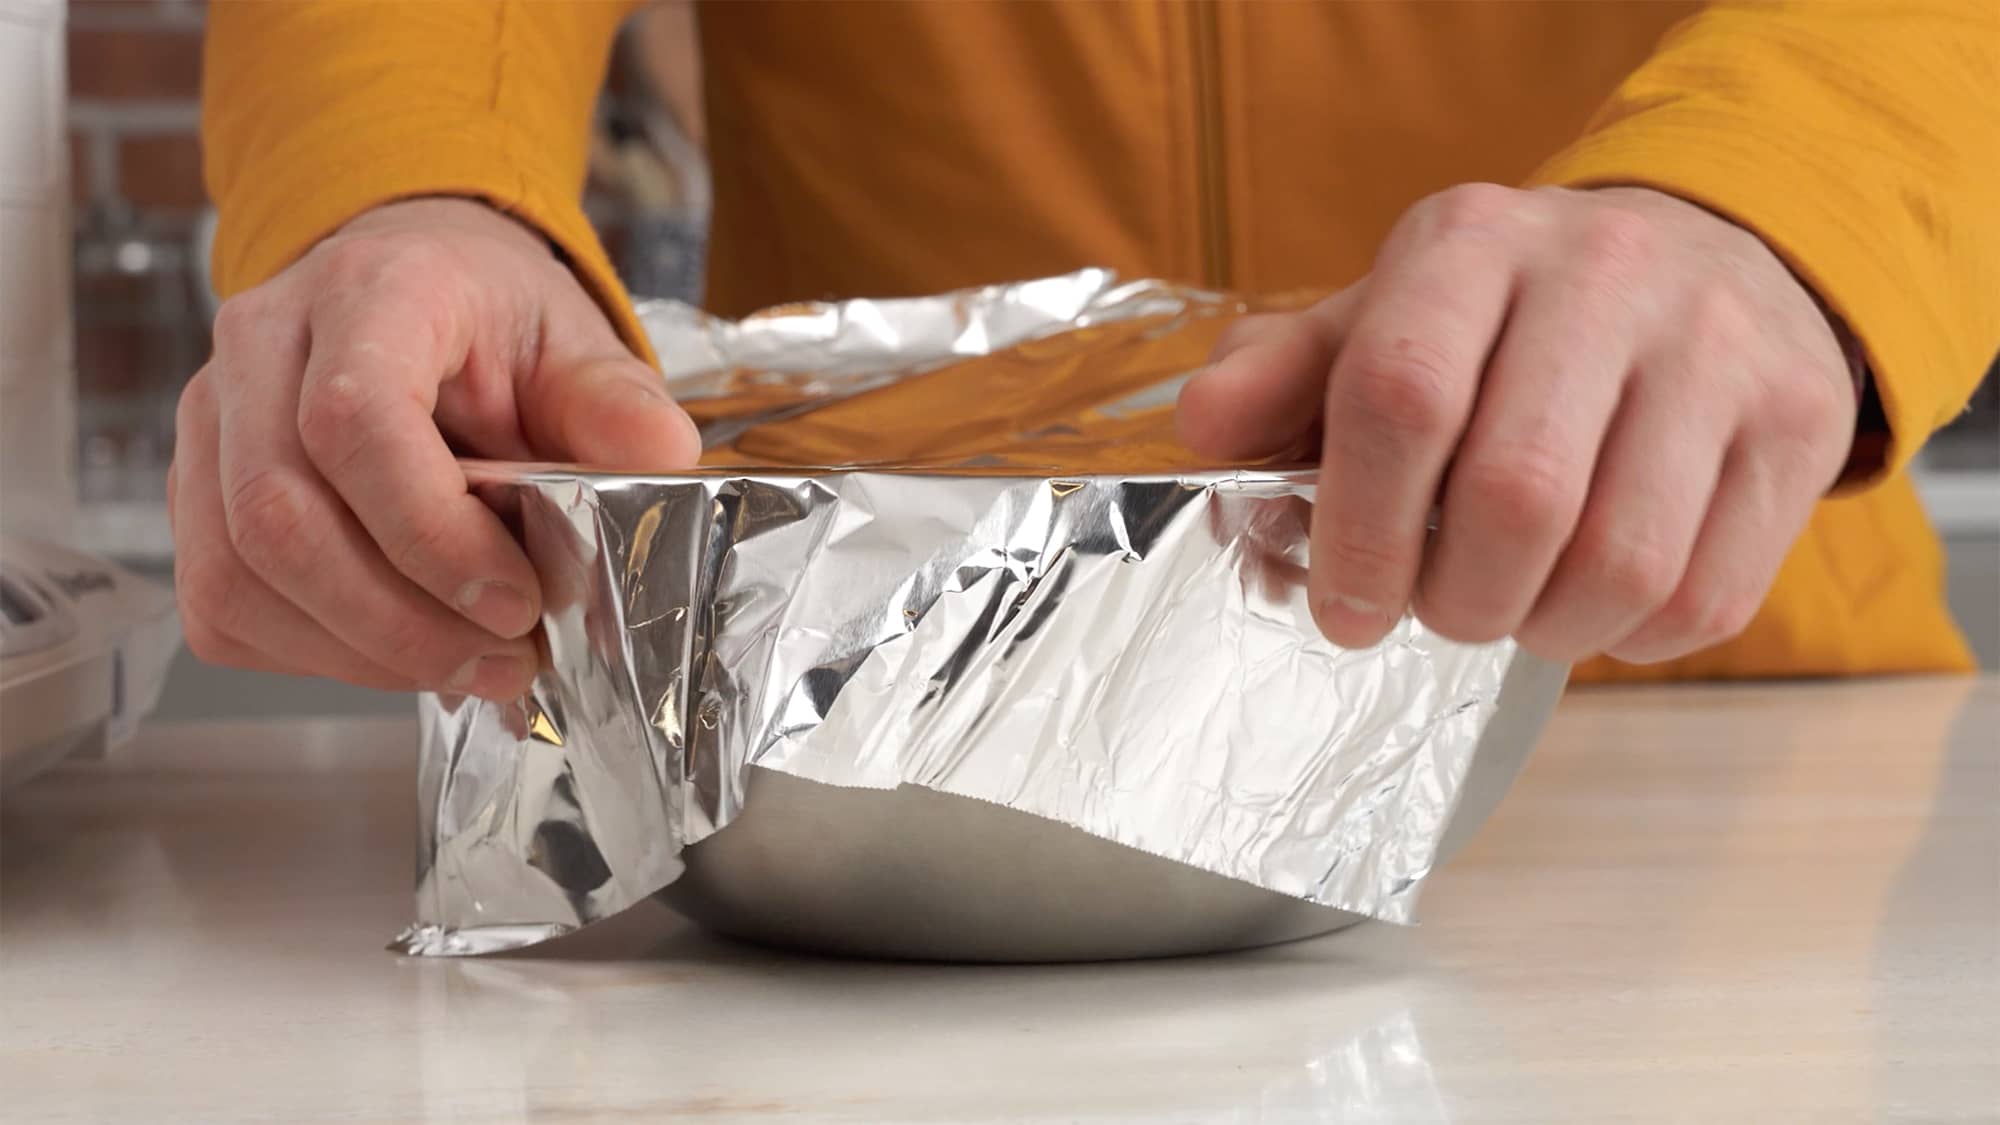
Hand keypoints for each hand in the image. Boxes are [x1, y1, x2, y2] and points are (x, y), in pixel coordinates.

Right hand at [169, 198, 700, 697]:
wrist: (416, 280)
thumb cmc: (490, 318)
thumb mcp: (574, 341)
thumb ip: (615, 403)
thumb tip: (661, 458)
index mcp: (366, 293)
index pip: (351, 420)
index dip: (431, 533)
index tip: (518, 599)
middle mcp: (260, 348)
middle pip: (278, 516)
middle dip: (401, 621)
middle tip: (509, 662)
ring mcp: (210, 420)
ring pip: (238, 575)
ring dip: (363, 652)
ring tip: (473, 669)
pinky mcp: (197, 490)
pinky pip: (223, 604)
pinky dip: (318, 653)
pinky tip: (403, 651)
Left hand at [1179, 185, 1856, 663]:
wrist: (1708, 259)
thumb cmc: (1510, 319)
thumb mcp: (1388, 315)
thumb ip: (1288, 374)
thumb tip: (1202, 430)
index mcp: (1473, 243)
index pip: (1400, 393)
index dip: (1359, 530)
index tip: (1343, 609)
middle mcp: (1607, 275)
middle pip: (1517, 496)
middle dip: (1454, 599)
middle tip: (1433, 611)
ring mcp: (1720, 347)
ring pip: (1622, 561)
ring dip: (1544, 628)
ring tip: (1511, 608)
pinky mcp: (1800, 425)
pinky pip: (1708, 595)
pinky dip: (1632, 636)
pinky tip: (1595, 600)